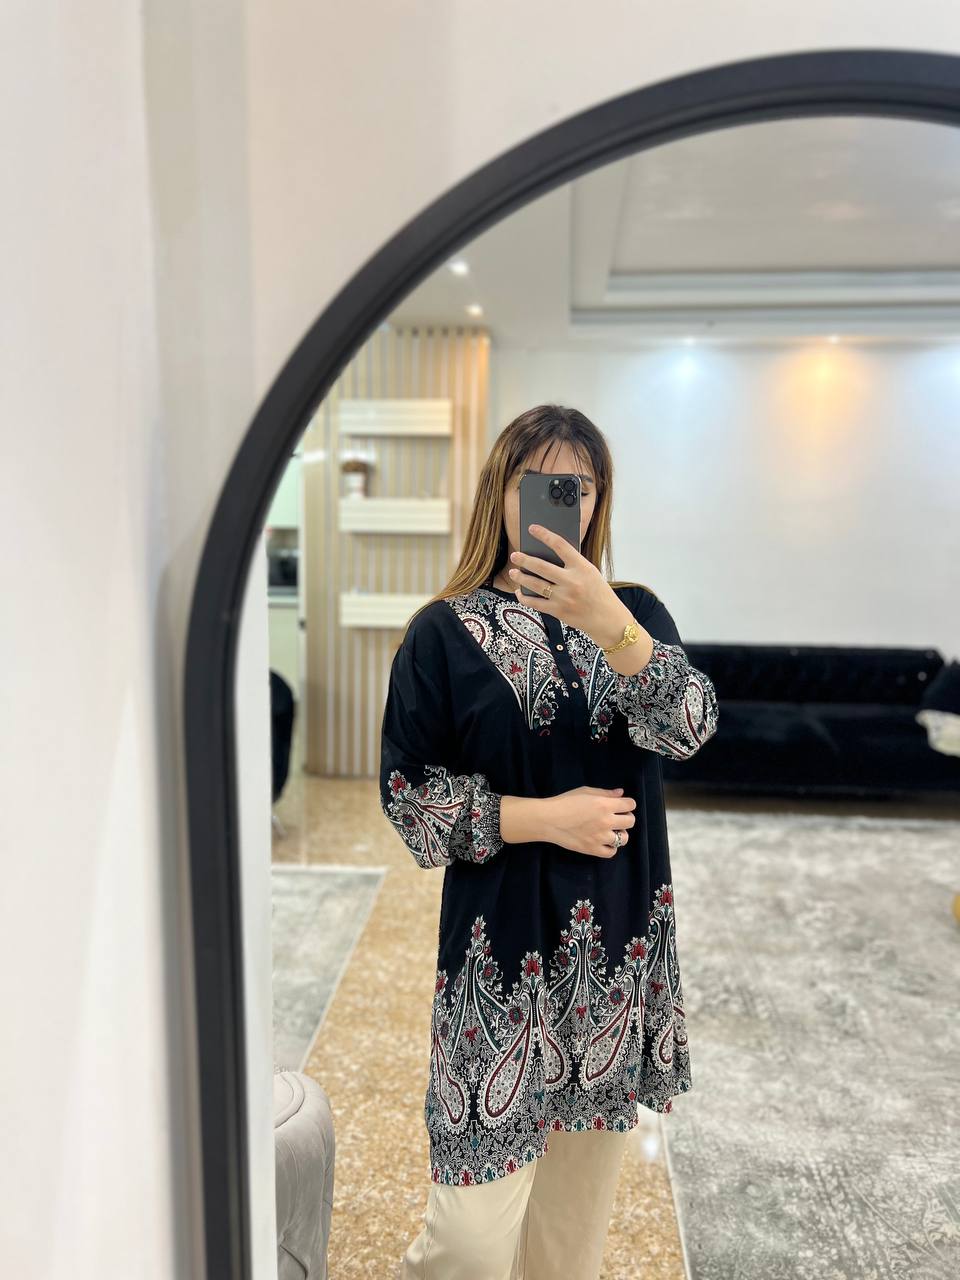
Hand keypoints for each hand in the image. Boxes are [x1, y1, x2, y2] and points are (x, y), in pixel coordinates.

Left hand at [507, 523, 630, 642]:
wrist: (608, 619)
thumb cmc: (599, 593)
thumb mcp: (590, 573)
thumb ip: (573, 565)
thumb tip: (547, 556)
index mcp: (582, 567)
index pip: (560, 545)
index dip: (544, 535)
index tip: (532, 528)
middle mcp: (571, 581)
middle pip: (542, 566)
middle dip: (524, 559)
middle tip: (515, 555)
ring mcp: (564, 597)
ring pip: (535, 584)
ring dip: (521, 577)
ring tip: (513, 572)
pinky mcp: (558, 611)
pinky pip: (535, 603)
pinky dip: (525, 597)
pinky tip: (519, 592)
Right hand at [542, 785, 635, 858]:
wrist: (548, 819)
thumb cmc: (565, 801)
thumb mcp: (586, 791)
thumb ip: (605, 793)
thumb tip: (621, 793)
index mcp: (605, 805)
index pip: (631, 805)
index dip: (627, 804)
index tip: (621, 805)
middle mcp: (606, 821)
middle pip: (630, 821)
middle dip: (626, 817)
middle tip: (616, 817)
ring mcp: (601, 837)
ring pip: (624, 838)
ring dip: (620, 833)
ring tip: (610, 831)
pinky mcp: (593, 849)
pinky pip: (612, 852)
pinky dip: (611, 847)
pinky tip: (604, 841)